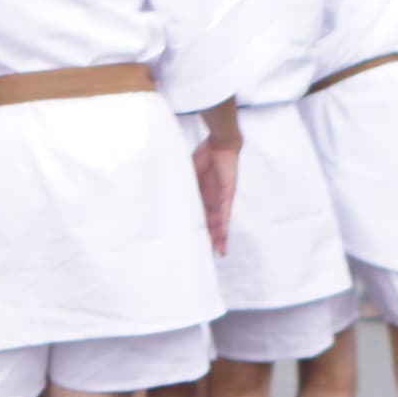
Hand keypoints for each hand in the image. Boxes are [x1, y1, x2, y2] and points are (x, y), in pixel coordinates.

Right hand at [192, 136, 238, 255]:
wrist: (220, 143)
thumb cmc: (204, 154)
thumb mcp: (190, 174)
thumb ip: (184, 187)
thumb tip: (169, 198)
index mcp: (202, 193)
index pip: (199, 214)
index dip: (197, 227)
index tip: (192, 241)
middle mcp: (212, 198)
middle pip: (210, 222)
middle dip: (208, 237)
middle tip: (205, 253)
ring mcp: (220, 198)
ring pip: (218, 222)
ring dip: (217, 237)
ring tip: (216, 252)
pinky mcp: (228, 196)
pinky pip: (225, 215)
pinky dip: (223, 228)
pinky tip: (222, 240)